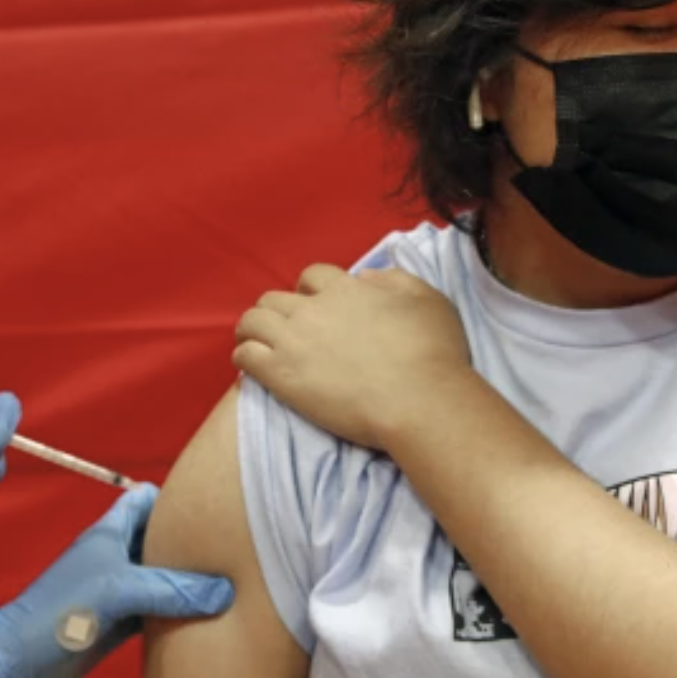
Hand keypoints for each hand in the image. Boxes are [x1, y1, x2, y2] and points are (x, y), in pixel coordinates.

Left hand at [0, 484, 233, 677]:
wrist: (15, 670)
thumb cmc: (59, 616)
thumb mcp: (116, 591)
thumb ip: (170, 587)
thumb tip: (225, 591)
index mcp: (110, 534)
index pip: (149, 499)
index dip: (180, 498)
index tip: (220, 510)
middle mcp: (116, 559)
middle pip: (162, 538)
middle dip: (195, 543)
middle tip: (238, 553)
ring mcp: (117, 595)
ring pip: (164, 579)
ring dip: (191, 583)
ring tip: (236, 586)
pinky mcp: (119, 628)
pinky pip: (158, 614)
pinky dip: (180, 615)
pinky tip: (209, 622)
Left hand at [233, 265, 470, 451]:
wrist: (418, 402)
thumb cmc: (433, 353)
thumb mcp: (427, 299)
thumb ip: (394, 280)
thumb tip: (366, 277)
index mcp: (346, 289)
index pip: (313, 275)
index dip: (311, 290)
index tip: (315, 305)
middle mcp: (313, 309)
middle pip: (275, 298)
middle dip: (276, 309)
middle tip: (283, 328)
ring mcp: (293, 341)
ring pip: (252, 322)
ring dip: (251, 329)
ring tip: (255, 342)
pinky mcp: (281, 376)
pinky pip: (244, 356)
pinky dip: (243, 356)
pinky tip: (250, 366)